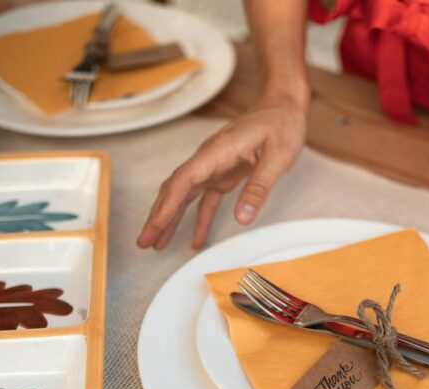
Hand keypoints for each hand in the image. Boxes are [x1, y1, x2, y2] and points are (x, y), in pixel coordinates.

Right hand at [137, 93, 307, 249]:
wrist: (285, 105)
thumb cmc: (282, 125)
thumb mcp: (278, 157)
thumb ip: (259, 188)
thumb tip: (242, 218)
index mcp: (217, 151)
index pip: (184, 180)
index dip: (167, 204)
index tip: (155, 224)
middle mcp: (209, 158)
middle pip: (175, 189)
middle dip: (158, 216)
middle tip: (144, 241)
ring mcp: (214, 166)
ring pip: (184, 195)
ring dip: (170, 219)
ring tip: (156, 243)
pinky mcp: (223, 173)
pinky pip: (205, 199)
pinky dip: (198, 219)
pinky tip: (196, 239)